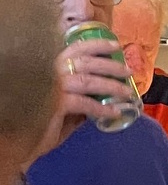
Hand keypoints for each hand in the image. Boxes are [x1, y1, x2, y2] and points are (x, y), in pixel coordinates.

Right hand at [34, 38, 135, 158]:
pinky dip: (102, 109)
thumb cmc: (41, 121)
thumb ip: (79, 96)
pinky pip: (85, 104)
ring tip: (127, 92)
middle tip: (128, 71)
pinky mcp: (55, 103)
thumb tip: (103, 96)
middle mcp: (50, 72)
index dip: (96, 45)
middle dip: (110, 65)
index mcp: (51, 67)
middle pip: (85, 62)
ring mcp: (52, 86)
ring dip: (111, 86)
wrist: (22, 140)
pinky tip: (114, 113)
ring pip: (88, 80)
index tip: (115, 45)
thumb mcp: (63, 104)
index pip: (75, 49)